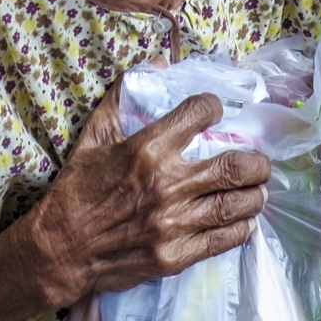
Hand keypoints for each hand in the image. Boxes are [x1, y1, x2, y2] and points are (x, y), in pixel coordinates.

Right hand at [25, 86, 269, 306]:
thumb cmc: (77, 189)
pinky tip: (245, 221)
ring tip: (258, 189)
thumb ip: (123, 95)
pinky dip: (240, 229)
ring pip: (234, 205)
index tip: (217, 109)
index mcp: (147, 149)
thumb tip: (157, 64)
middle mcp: (166, 185)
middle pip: (233, 167)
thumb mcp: (94, 135)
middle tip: (259, 160)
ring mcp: (173, 224)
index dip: (213, 106)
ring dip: (255, 195)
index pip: (199, 114)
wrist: (60, 249)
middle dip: (256, 162)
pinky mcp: (174, 256)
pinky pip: (221, 240)